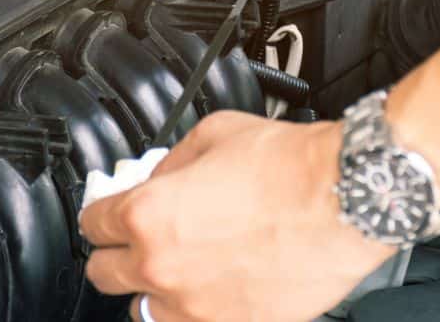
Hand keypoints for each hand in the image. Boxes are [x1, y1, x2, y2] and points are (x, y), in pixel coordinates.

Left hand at [80, 112, 394, 321]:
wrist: (347, 198)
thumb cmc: (290, 167)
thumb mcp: (213, 135)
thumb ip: (171, 162)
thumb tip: (157, 177)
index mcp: (149, 216)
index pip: (93, 224)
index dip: (103, 212)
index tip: (112, 211)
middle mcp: (163, 268)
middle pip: (104, 273)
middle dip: (118, 250)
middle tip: (140, 236)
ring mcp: (197, 307)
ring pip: (144, 308)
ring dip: (154, 285)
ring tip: (183, 264)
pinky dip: (195, 307)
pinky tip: (215, 284)